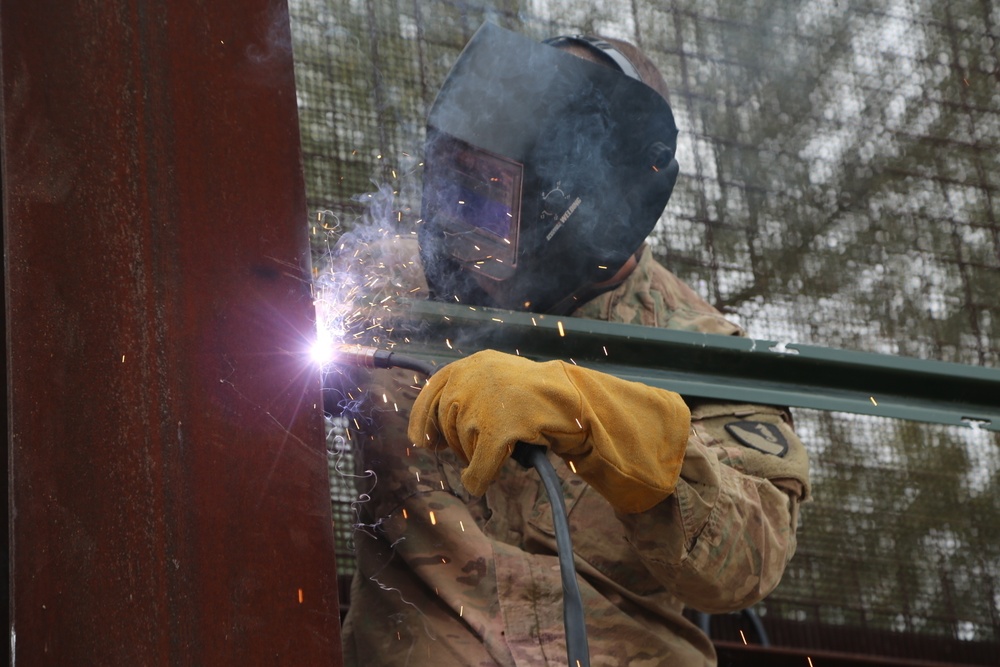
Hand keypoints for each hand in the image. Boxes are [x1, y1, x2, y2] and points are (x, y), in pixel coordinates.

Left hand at [407, 349, 690, 512]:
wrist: (574, 401)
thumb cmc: (536, 395)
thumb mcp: (496, 380)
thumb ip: (465, 394)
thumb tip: (426, 432)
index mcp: (469, 365)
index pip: (430, 393)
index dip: (423, 422)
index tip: (424, 442)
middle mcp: (471, 379)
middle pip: (447, 425)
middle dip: (459, 443)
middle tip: (480, 448)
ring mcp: (485, 403)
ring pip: (463, 447)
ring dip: (478, 456)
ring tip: (506, 446)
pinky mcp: (499, 429)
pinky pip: (478, 467)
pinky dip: (478, 479)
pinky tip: (480, 485)